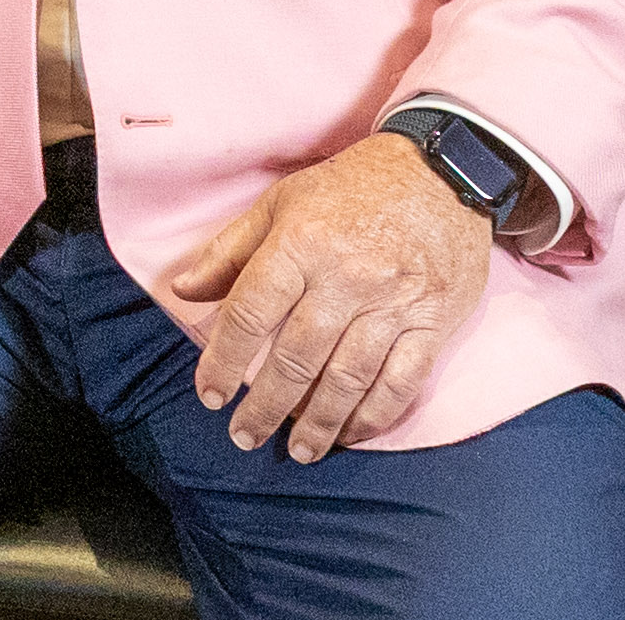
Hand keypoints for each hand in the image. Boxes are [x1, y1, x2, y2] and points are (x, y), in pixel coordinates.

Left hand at [168, 130, 493, 462]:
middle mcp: (347, 278)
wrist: (442, 172)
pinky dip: (375, 414)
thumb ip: (230, 252)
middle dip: (267, 405)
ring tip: (297, 451)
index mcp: (301, 245)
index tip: (208, 395)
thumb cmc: (350, 188)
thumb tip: (183, 291)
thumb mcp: (280, 203)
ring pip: (349, 378)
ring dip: (319, 423)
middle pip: (298, 357)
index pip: (250, 313)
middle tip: (245, 437)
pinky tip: (351, 433)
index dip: (222, 360)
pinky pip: (402, 381)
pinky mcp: (434, 321)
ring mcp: (395, 303)